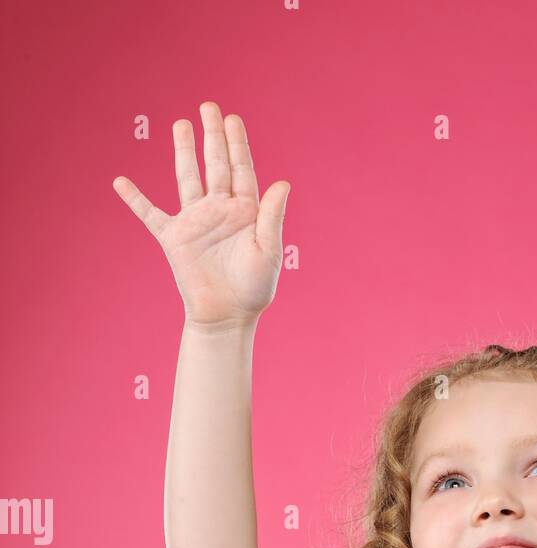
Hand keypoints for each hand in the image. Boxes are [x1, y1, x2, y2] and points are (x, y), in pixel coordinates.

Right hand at [113, 101, 289, 327]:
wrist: (227, 317)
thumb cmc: (254, 289)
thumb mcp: (268, 252)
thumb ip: (272, 217)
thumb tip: (282, 183)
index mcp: (245, 211)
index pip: (241, 169)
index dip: (237, 144)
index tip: (233, 119)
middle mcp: (219, 210)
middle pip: (215, 165)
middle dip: (212, 135)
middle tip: (208, 106)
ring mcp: (195, 221)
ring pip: (187, 178)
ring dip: (183, 152)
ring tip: (181, 124)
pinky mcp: (174, 238)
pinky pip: (150, 214)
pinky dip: (135, 199)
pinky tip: (120, 182)